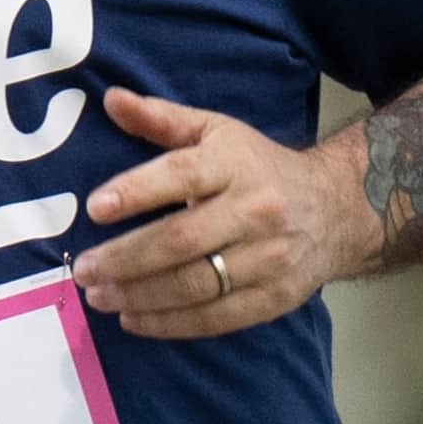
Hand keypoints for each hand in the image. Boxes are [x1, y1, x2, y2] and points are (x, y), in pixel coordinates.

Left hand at [75, 88, 378, 337]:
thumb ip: (163, 120)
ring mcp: (269, 258)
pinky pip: (216, 317)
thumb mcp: (218, 132)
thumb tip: (112, 100)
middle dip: (125, 259)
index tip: (95, 208)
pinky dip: (169, 323)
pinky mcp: (275, 297)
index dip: (136, 192)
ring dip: (139, 295)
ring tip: (100, 297)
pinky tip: (135, 318)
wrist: (337, 209)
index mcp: (236, 164)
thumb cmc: (261, 168)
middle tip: (85, 270)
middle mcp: (256, 210)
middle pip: (181, 240)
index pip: (182, 175)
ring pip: (194, 285)